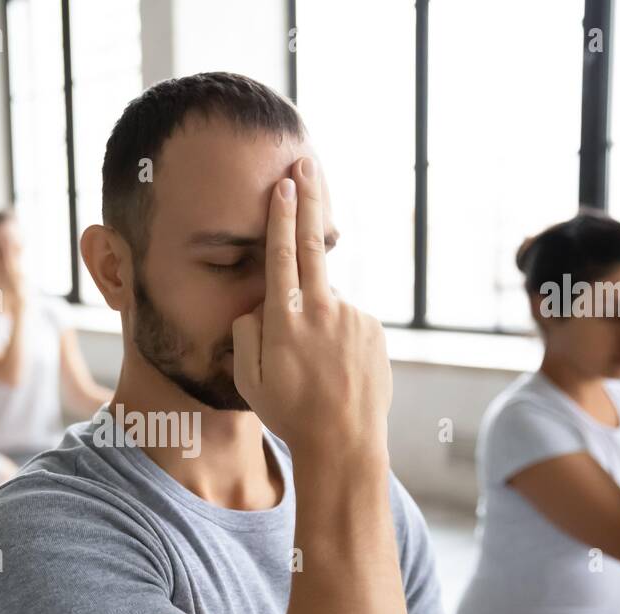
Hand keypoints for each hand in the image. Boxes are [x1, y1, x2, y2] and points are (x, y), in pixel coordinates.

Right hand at [231, 156, 391, 462]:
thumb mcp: (249, 379)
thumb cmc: (290, 414)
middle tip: (304, 163)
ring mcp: (351, 317)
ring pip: (326, 301)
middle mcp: (320, 310)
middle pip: (311, 244)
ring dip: (317, 319)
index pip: (281, 255)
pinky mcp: (372, 329)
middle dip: (308, 200)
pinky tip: (336, 370)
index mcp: (284, 320)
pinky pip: (347, 321)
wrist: (345, 443)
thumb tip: (257, 306)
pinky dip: (338, 336)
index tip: (284, 184)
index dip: (281, 216)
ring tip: (315, 368)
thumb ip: (246, 334)